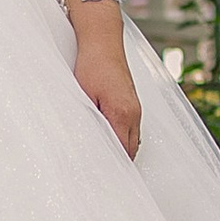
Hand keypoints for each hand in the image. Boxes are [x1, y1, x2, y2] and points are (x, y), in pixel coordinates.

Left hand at [74, 19, 140, 161]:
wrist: (103, 42)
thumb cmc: (93, 65)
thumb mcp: (84, 95)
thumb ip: (88, 120)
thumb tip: (86, 141)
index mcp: (122, 114)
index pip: (120, 152)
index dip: (111, 167)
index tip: (102, 178)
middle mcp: (134, 114)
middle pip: (129, 151)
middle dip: (118, 163)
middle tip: (101, 175)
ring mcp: (136, 109)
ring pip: (132, 141)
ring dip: (121, 151)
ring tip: (104, 162)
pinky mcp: (133, 104)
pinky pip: (132, 130)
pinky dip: (123, 139)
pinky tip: (109, 141)